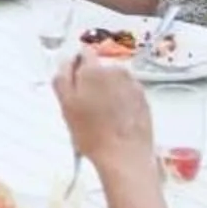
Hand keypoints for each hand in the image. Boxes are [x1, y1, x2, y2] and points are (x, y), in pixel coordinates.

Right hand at [54, 54, 153, 169]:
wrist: (124, 155)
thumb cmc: (92, 134)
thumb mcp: (66, 106)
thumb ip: (62, 78)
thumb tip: (66, 61)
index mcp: (93, 69)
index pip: (84, 53)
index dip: (77, 67)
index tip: (75, 83)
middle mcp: (116, 70)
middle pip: (100, 68)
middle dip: (93, 82)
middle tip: (86, 107)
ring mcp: (133, 84)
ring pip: (114, 81)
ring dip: (108, 91)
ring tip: (103, 117)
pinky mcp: (144, 98)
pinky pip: (128, 93)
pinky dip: (122, 101)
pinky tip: (117, 120)